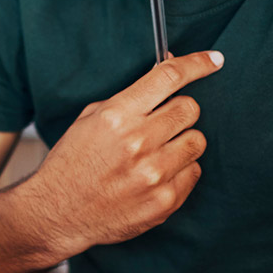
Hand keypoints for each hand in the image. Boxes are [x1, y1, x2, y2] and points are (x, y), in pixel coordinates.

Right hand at [26, 51, 220, 257]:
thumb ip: (130, 97)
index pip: (169, 77)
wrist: (57, 212)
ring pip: (197, 140)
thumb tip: (167, 72)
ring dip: (182, 141)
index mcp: (117, 116)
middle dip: (180, 110)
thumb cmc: (72, 163)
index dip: (198, 64)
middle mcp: (138, 142)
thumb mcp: (90, 119)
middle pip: (190, 108)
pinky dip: (180, 171)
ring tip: (158, 152)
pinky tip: (156, 175)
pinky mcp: (164, 201)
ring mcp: (153, 174)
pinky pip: (193, 172)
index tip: (214, 60)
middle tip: (163, 122)